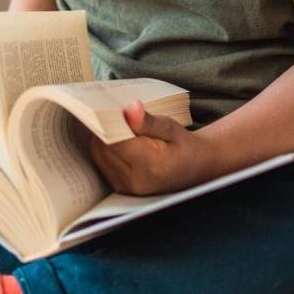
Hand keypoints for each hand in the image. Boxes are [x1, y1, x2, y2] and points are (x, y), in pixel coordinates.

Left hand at [87, 100, 217, 195]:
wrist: (194, 168)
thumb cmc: (183, 146)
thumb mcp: (171, 127)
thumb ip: (148, 121)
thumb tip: (130, 109)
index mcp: (150, 165)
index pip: (114, 142)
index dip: (106, 123)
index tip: (106, 106)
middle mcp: (135, 181)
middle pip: (103, 148)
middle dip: (103, 128)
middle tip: (110, 111)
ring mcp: (126, 187)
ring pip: (98, 154)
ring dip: (102, 137)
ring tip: (114, 123)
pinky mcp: (120, 188)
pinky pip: (102, 162)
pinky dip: (105, 147)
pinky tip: (116, 137)